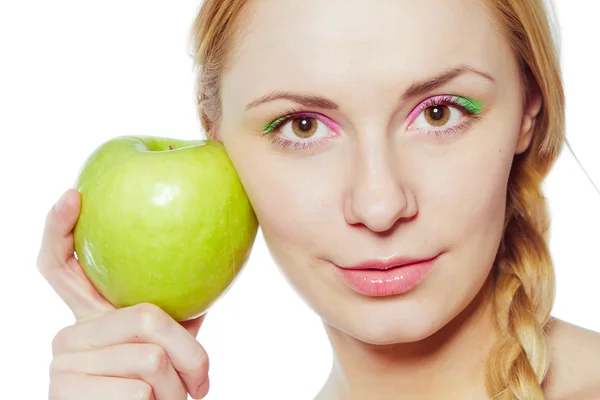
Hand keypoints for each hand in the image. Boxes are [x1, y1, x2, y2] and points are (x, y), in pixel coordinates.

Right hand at [37, 189, 209, 399]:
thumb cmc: (158, 390)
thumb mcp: (169, 348)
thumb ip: (177, 313)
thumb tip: (217, 266)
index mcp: (87, 319)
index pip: (58, 265)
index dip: (59, 227)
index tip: (74, 195)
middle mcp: (67, 339)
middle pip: (145, 318)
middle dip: (189, 355)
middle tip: (200, 385)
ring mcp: (62, 368)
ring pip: (150, 358)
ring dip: (180, 389)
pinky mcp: (66, 396)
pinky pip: (139, 392)